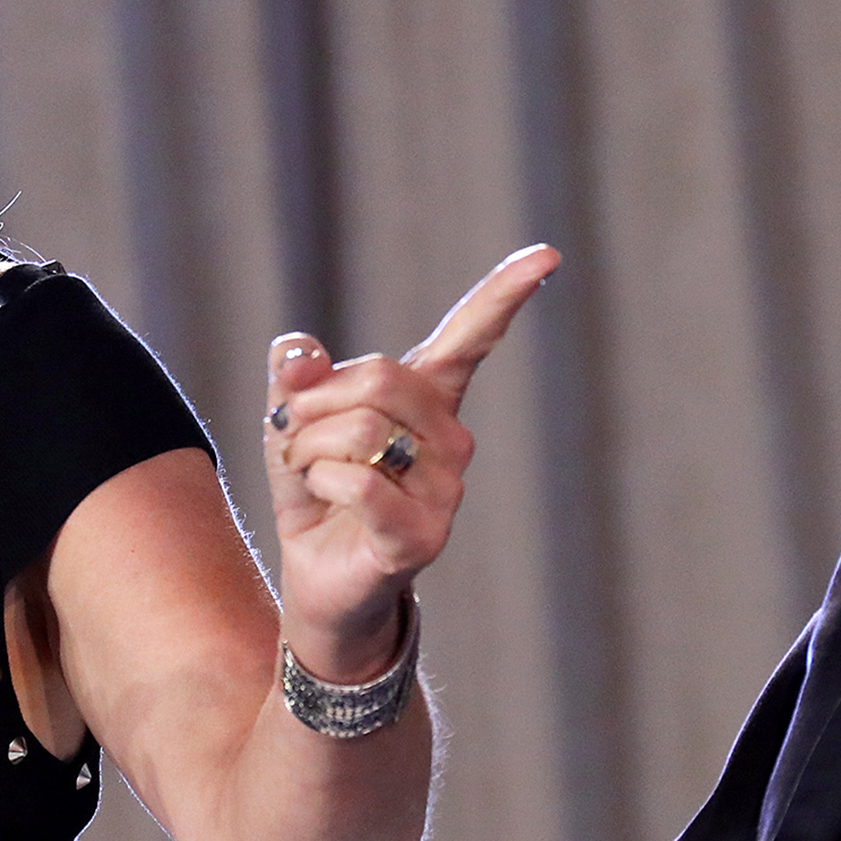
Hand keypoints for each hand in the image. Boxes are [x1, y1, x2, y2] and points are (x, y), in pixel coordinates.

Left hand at [264, 246, 557, 680]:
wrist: (319, 585)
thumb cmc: (317, 496)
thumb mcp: (294, 424)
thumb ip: (297, 378)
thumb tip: (296, 350)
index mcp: (428, 402)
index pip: (470, 338)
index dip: (504, 294)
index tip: (546, 256)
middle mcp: (451, 440)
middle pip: (378, 376)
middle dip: (314, 403)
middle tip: (296, 440)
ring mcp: (446, 489)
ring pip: (360, 428)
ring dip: (307, 449)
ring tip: (311, 478)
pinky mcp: (423, 534)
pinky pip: (359, 481)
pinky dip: (318, 483)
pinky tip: (325, 503)